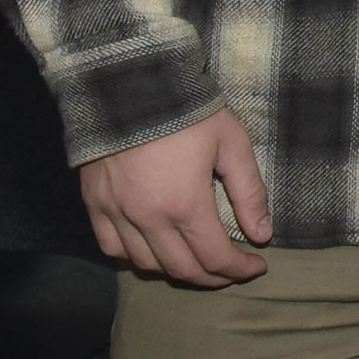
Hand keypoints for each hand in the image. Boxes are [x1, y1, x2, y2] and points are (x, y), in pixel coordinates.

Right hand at [79, 108, 271, 285]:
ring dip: (176, 270)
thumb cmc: (187, 110)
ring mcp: (116, 214)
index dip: (240, 269)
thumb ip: (249, 192)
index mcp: (184, 205)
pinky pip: (112, 248)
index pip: (215, 258)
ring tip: (196, 260)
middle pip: (182, 269)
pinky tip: (153, 249)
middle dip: (213, 276)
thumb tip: (263, 234)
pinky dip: (135, 257)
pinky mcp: (94, 204)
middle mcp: (147, 219)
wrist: (128, 82)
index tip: (257, 266)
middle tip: (231, 269)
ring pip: (147, 265)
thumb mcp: (231, 143)